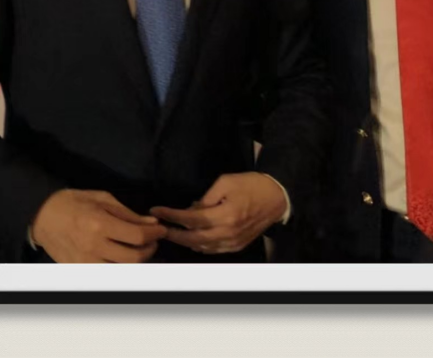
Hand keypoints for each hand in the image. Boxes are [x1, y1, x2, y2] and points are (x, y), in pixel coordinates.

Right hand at [31, 189, 167, 262]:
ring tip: (141, 249)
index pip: (138, 236)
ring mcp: (85, 262)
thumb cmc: (75, 202)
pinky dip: (119, 268)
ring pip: (122, 271)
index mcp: (100, 224)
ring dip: (137, 262)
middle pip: (134, 258)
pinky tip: (123, 257)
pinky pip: (106, 275)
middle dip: (150, 249)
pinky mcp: (78, 270)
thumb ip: (128, 213)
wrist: (43, 215)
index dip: (155, 233)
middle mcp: (94, 246)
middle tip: (153, 240)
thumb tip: (151, 222)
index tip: (161, 229)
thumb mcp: (103, 199)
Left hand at [150, 172, 286, 254]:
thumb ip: (206, 197)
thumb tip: (191, 208)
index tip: (156, 210)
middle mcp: (227, 233)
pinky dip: (199, 244)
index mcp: (225, 215)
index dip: (171, 215)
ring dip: (185, 240)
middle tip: (159, 227)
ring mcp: (232, 243)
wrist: (277, 197)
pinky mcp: (237, 246)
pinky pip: (212, 249)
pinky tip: (192, 237)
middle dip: (173, 233)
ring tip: (172, 231)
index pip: (191, 218)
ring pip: (201, 247)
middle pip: (192, 238)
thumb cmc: (251, 185)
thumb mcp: (226, 182)